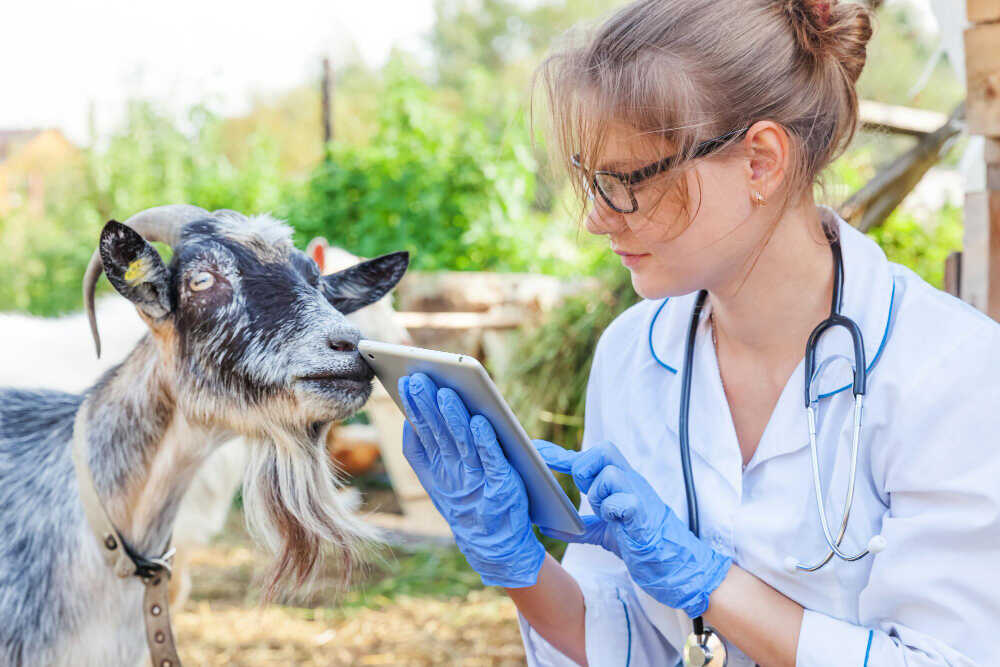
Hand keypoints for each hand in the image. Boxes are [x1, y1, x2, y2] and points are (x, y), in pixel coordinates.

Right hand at [398, 372, 544, 587]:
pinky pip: (493, 460)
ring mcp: (478, 481)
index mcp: (438, 471)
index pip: (424, 432)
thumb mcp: (439, 481)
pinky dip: (486, 441)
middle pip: (440, 433)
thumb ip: (423, 453)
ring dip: (453, 416)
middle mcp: (455, 474)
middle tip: (419, 377)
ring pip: (463, 442)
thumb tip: (411, 420)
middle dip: (429, 404)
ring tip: (446, 391)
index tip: (406, 381)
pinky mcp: (503, 486)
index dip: (415, 408)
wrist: (496, 546)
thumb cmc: (469, 505)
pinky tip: (480, 421)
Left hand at [535, 440, 731, 617]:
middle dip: (585, 468)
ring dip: (599, 492)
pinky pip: (627, 501)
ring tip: (606, 513)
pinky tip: (616, 521)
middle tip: (585, 492)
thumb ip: (579, 526)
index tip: (535, 450)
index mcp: (619, 484)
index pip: (587, 459)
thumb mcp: (605, 533)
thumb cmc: (644, 544)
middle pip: (603, 451)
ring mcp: (640, 497)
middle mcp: (631, 483)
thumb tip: (546, 524)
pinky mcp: (646, 518)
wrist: (681, 566)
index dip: (559, 455)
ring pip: (611, 474)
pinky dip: (615, 508)